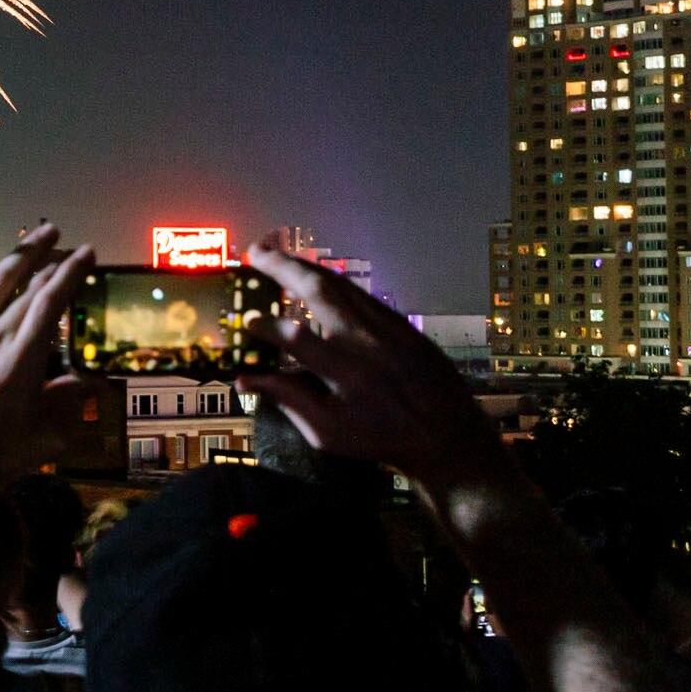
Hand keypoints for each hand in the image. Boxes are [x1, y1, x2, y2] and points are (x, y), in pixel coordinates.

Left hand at [0, 223, 93, 504]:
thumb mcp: (50, 436)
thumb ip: (73, 402)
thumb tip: (94, 380)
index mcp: (22, 360)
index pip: (52, 302)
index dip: (72, 273)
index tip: (89, 254)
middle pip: (28, 286)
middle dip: (53, 260)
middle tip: (72, 244)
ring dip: (21, 253)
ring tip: (43, 233)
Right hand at [240, 236, 498, 491]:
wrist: (445, 433)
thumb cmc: (380, 439)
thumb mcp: (328, 432)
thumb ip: (288, 400)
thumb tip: (245, 379)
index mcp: (346, 373)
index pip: (295, 337)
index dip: (265, 326)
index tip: (247, 320)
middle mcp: (366, 340)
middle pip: (319, 290)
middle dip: (282, 267)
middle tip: (253, 253)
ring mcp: (387, 325)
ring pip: (341, 284)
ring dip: (305, 266)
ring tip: (275, 255)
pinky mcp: (401, 322)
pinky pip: (360, 293)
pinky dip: (332, 281)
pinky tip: (314, 276)